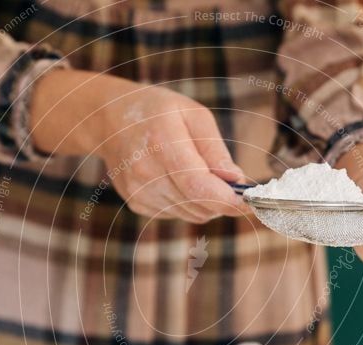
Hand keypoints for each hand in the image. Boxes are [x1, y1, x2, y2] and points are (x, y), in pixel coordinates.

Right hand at [31, 70, 246, 222]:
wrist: (110, 120)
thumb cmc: (159, 112)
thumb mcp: (194, 115)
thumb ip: (215, 150)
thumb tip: (237, 180)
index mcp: (161, 142)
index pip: (198, 185)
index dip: (228, 200)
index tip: (252, 204)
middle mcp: (145, 172)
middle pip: (198, 204)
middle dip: (224, 200)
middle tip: (234, 184)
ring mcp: (138, 192)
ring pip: (192, 214)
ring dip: (208, 202)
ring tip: (203, 174)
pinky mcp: (137, 204)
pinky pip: (178, 214)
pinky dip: (190, 202)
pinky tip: (180, 179)